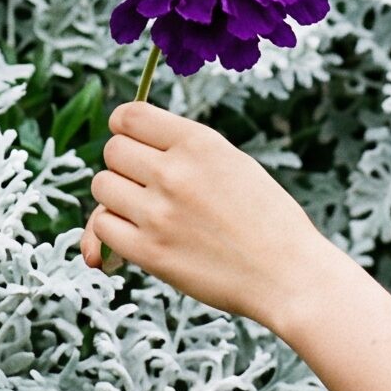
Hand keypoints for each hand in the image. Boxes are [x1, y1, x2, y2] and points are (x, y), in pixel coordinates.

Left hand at [80, 100, 343, 334]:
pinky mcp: (149, 252)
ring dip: (116, 198)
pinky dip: (110, 232)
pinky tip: (134, 238)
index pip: (130, 115)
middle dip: (124, 165)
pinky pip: (102, 227)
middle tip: (145, 184)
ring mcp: (158, 213)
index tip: (132, 142)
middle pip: (112, 151)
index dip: (123, 127)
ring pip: (102, 186)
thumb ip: (185, 150)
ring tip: (143, 211)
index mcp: (198, 143)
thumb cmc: (267, 221)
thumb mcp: (233, 163)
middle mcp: (174, 172)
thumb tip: (129, 144)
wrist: (288, 274)